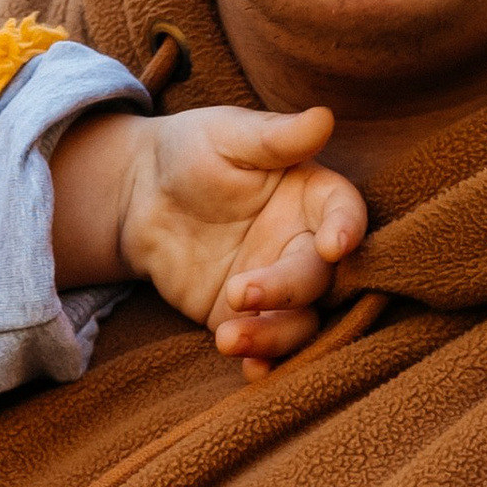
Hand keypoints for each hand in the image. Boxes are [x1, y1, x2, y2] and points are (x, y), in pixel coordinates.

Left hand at [50, 104, 365, 374]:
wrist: (139, 198)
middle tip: (237, 292)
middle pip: (320, 278)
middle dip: (286, 291)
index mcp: (313, 196)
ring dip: (274, 337)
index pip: (346, 213)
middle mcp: (306, 244)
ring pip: (302, 322)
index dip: (347, 229)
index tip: (334, 246)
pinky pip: (268, 346)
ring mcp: (280, 285)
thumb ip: (275, 136)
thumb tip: (323, 117)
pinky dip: (264, 361)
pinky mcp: (250, 317)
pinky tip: (247, 369)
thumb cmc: (191, 153)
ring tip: (229, 338)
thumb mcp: (227, 136)